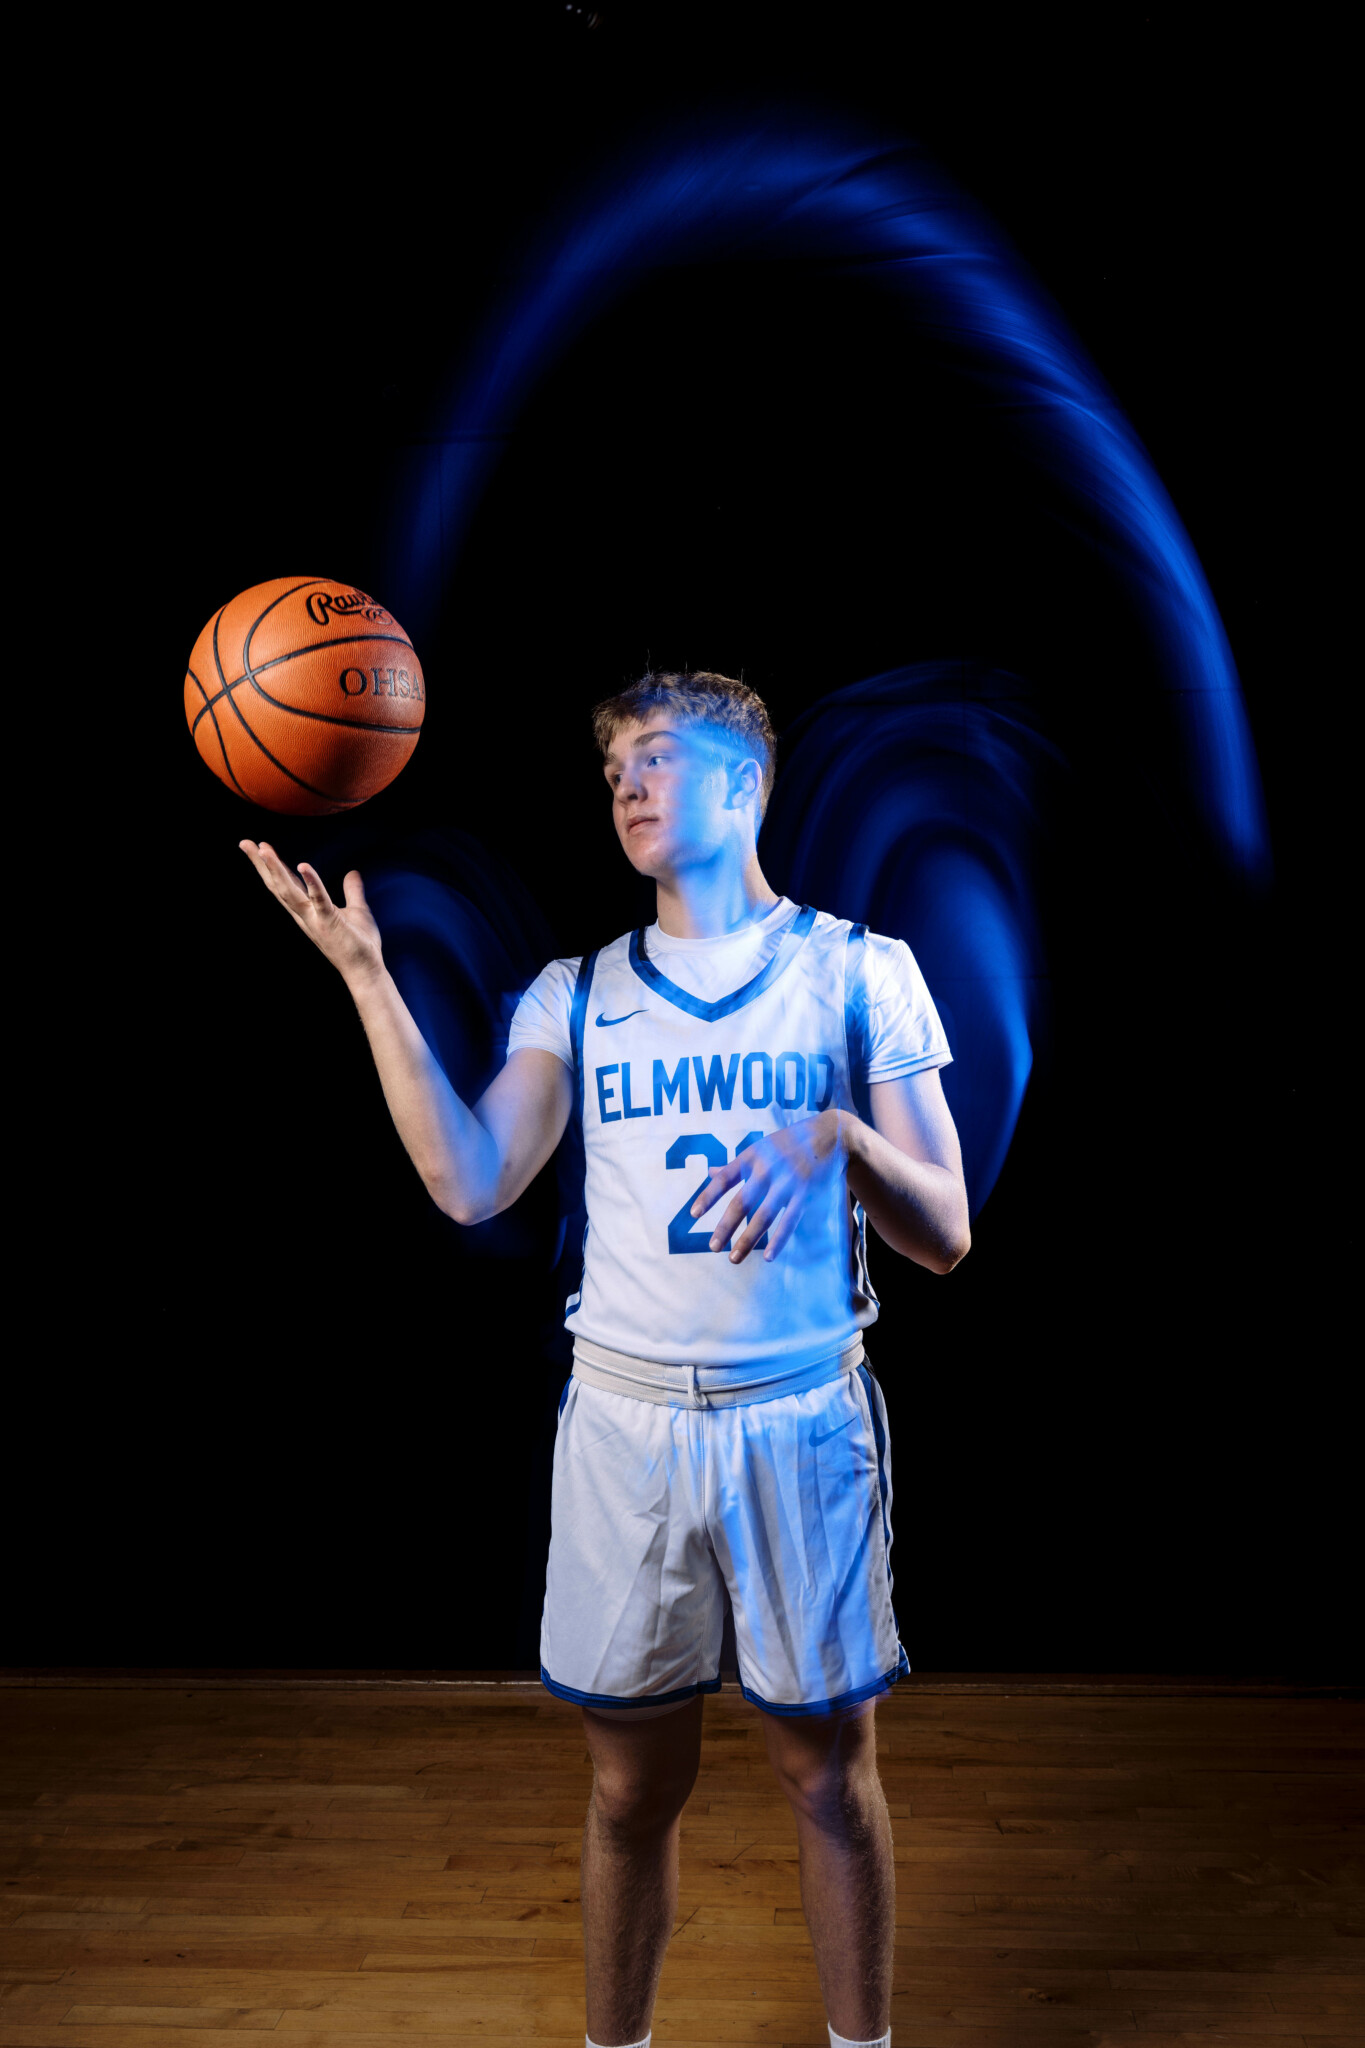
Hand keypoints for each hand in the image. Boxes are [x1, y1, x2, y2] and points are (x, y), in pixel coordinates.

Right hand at [239, 840, 383, 987]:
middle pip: (278, 885)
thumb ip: (352, 891)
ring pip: (289, 891)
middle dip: (261, 864)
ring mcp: (315, 918)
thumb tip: (353, 872)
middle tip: (245, 843)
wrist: (365, 970)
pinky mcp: (329, 921)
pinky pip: (318, 899)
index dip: (272, 866)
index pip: (285, 884)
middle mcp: (305, 914)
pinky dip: (311, 881)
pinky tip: (303, 864)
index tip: (258, 847)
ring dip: (276, 869)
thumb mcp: (357, 910)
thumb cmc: (360, 943)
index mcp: (307, 910)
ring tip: (263, 849)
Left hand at [690, 1109, 846, 1263]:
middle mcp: (767, 1169)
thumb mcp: (761, 1147)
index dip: (708, 1196)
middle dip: (725, 1226)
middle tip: (713, 1247)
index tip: (693, 1215)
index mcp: (752, 1156)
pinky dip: (778, 1240)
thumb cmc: (790, 1143)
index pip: (724, 1179)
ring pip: (763, 1216)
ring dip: (747, 1239)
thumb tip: (710, 1173)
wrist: (831, 1134)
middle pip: (741, 1202)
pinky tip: (767, 1257)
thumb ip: (736, 1164)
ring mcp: (787, 1182)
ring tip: (734, 1258)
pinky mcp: (806, 1193)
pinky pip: (789, 1220)